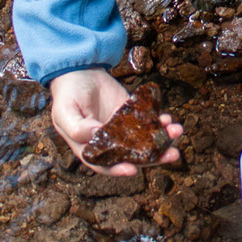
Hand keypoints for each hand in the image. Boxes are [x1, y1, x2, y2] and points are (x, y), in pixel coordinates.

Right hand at [48, 67, 181, 175]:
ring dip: (163, 140)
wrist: (80, 71)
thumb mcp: (65, 111)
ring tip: (176, 131)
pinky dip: (160, 122)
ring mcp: (124, 130)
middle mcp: (111, 143)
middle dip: (154, 157)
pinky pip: (149, 122)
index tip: (134, 170)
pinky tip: (167, 119)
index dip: (119, 170)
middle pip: (134, 156)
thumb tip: (97, 135)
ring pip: (146, 140)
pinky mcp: (133, 115)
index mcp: (91, 148)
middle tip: (172, 154)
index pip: (106, 165)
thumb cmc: (68, 95)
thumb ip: (77, 127)